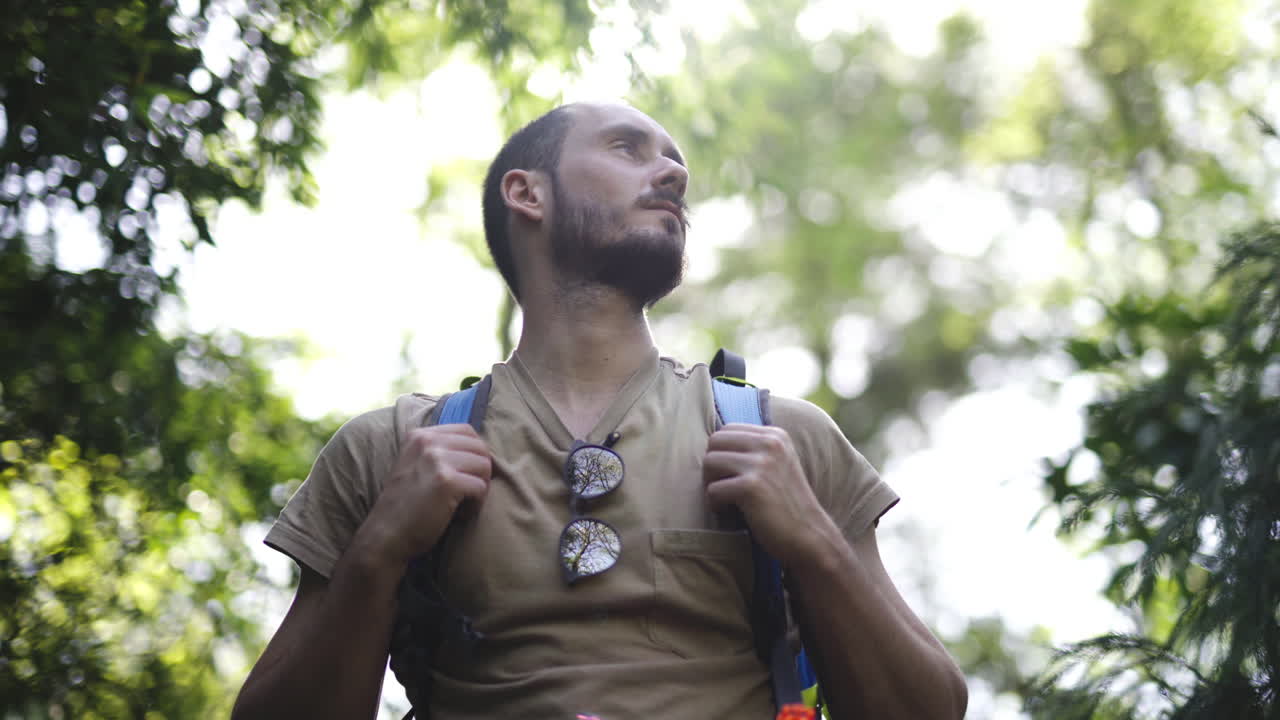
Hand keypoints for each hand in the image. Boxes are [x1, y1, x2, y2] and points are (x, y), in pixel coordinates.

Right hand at [365, 424, 491, 565]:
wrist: (385, 536)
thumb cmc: (405, 506)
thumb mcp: (414, 465)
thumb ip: (438, 451)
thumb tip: (479, 448)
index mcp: (420, 435)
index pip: (466, 431)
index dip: (474, 454)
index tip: (465, 474)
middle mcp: (427, 442)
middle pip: (479, 448)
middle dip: (481, 472)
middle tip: (467, 493)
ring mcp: (436, 460)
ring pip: (484, 466)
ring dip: (480, 488)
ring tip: (463, 504)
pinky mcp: (447, 482)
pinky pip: (481, 487)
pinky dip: (476, 504)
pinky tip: (460, 514)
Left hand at [702, 423, 831, 568]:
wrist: (809, 536)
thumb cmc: (786, 504)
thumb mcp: (778, 465)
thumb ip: (754, 449)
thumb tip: (712, 444)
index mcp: (776, 435)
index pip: (727, 429)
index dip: (721, 453)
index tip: (729, 474)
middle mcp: (770, 443)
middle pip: (715, 441)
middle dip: (712, 466)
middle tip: (722, 488)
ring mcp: (762, 464)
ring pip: (710, 462)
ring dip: (711, 484)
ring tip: (725, 500)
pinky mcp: (752, 487)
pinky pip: (713, 489)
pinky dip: (715, 504)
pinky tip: (728, 512)